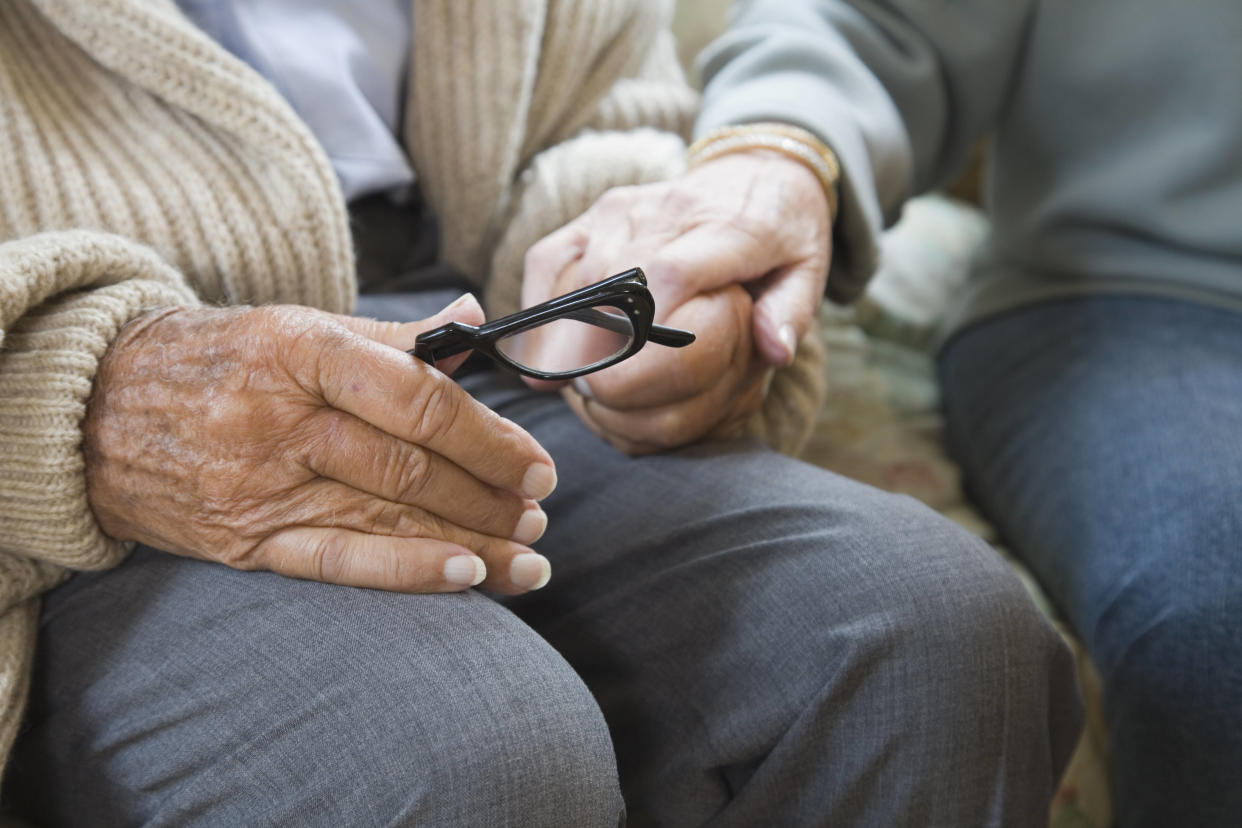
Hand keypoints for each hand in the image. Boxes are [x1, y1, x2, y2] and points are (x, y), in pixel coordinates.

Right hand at [83, 296, 558, 594]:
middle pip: (411, 468)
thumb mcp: (298, 324)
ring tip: (527, 558)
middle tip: (540, 511)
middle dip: (490, 497)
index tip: (536, 464)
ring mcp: (261, 486)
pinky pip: (340, 561)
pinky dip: (408, 572)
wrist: (97, 408)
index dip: (490, 438)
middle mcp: (282, 420)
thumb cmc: (217, 357)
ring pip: (388, 520)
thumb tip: (476, 321)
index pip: (419, 399)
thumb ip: (393, 335)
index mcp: (302, 350)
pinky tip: (467, 578)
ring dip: (471, 544)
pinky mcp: (245, 540)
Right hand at [523, 150, 830, 451]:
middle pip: (608, 279)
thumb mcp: (809, 270)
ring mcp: (625, 208)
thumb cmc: (784, 233)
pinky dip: (539, 304)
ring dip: (559, 333)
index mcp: (729, 227)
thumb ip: (791, 312)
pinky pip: (550, 256)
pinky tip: (540, 348)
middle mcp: (668, 210)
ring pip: (572, 272)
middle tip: (587, 397)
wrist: (761, 167)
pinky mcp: (598, 211)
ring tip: (561, 383)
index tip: (618, 384)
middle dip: (589, 345)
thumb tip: (774, 352)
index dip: (636, 331)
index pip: (670, 273)